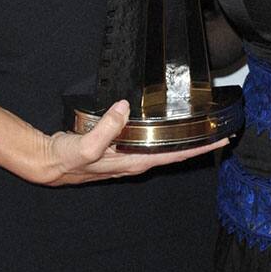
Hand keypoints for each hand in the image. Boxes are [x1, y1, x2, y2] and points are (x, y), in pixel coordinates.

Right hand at [39, 100, 228, 184]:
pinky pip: (150, 141)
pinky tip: (170, 125)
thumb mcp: (85, 145)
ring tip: (204, 128)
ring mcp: (129, 156)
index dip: (200, 149)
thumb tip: (124, 109)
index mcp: (133, 162)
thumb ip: (106, 129)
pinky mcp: (121, 148)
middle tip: (222, 130)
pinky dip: (165, 134)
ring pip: (164, 147)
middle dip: (199, 144)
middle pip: (175, 153)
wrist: (48, 161)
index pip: (175, 156)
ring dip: (184, 139)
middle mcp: (135, 161)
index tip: (221, 141)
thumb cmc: (66, 157)